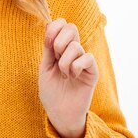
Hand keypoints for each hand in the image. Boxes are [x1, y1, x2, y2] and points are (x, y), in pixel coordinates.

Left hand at [38, 18, 98, 137]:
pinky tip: (73, 77)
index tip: (47, 44)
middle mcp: (73, 51)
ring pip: (75, 46)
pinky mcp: (92, 71)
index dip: (53, 28)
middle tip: (55, 58)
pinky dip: (76, 67)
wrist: (59, 113)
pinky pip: (87, 58)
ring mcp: (83, 60)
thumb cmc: (51, 92)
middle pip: (71, 27)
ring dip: (64, 62)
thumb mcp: (45, 67)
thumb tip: (48, 25)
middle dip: (59, 41)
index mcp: (60, 48)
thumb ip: (48, 48)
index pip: (61, 24)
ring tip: (64, 74)